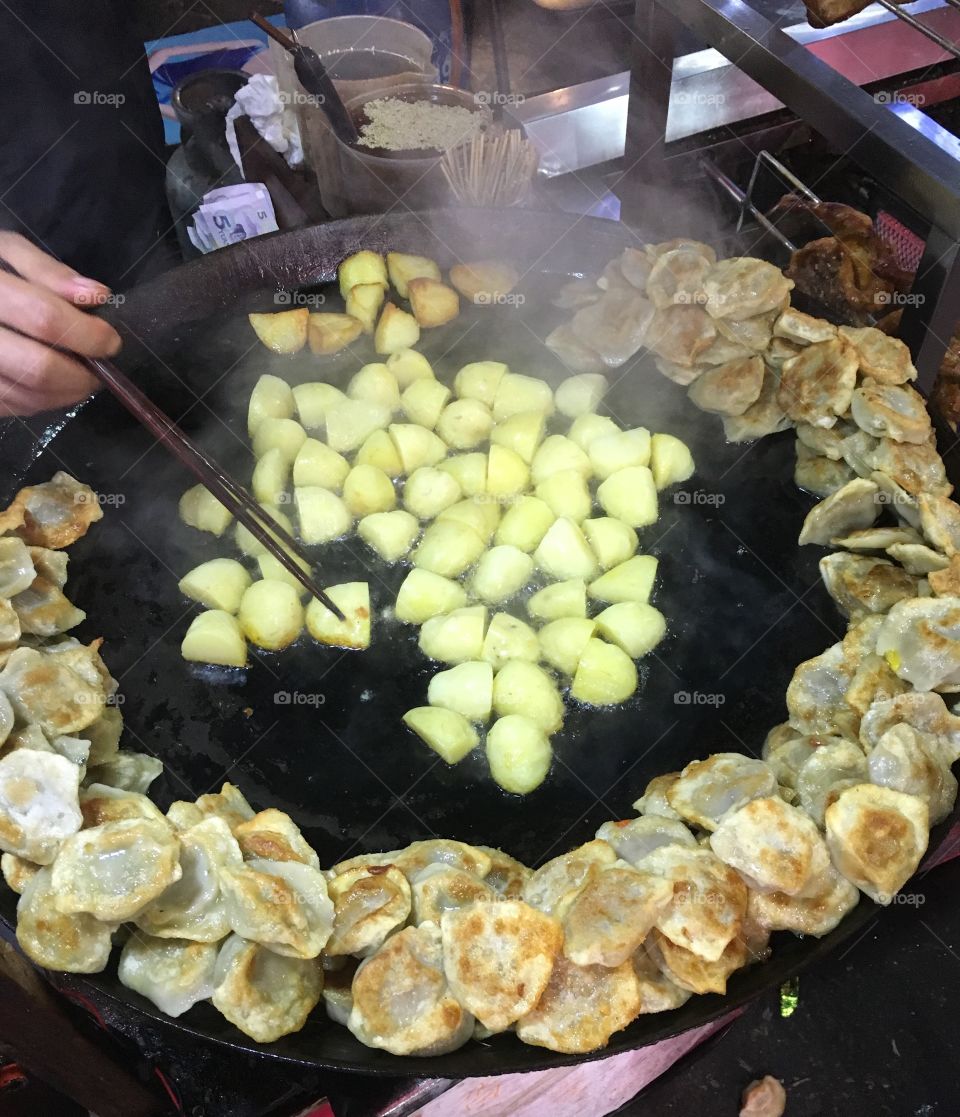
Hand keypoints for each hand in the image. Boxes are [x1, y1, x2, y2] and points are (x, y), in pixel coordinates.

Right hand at [0, 232, 121, 415]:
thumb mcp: (4, 251)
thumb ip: (47, 271)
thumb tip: (95, 295)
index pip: (43, 318)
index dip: (87, 334)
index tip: (111, 340)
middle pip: (39, 367)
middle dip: (83, 372)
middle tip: (100, 365)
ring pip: (30, 395)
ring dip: (68, 391)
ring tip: (80, 372)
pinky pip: (17, 407)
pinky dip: (45, 399)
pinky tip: (52, 381)